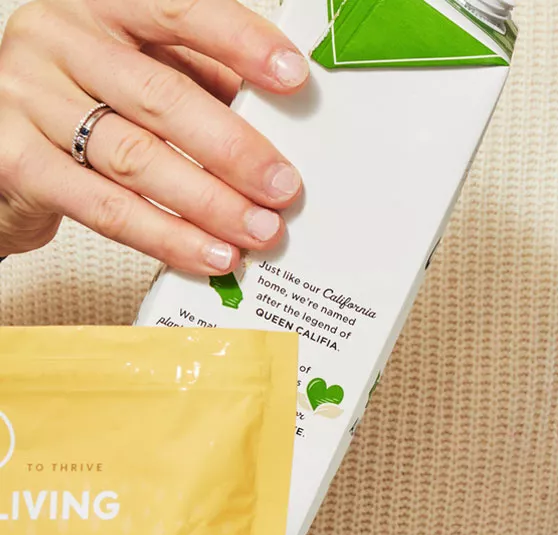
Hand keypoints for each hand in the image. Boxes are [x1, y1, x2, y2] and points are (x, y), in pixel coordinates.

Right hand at [0, 0, 307, 270]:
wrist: (1, 146)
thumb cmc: (89, 104)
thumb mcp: (141, 73)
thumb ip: (202, 80)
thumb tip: (286, 118)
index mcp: (99, 6)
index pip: (176, 10)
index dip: (239, 41)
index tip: (295, 77)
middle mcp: (57, 41)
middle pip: (161, 96)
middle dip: (234, 149)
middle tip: (284, 187)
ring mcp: (27, 99)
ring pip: (136, 157)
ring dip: (210, 203)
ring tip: (260, 230)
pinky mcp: (16, 162)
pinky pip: (107, 208)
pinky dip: (168, 237)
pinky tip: (211, 254)